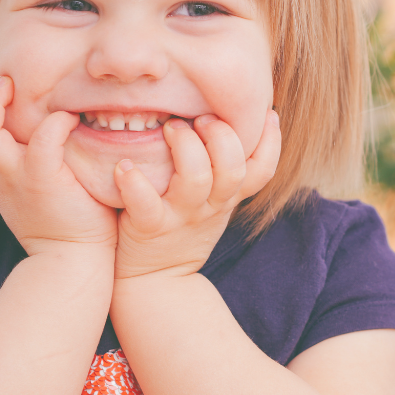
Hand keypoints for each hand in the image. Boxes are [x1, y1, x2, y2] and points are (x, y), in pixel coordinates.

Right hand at [0, 66, 118, 256]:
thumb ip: (28, 157)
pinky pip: (43, 140)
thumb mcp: (33, 185)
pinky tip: (70, 120)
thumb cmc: (62, 220)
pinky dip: (56, 123)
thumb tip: (41, 122)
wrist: (71, 262)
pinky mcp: (44, 181)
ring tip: (14, 86)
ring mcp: (17, 177)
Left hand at [113, 109, 280, 279]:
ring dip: (185, 147)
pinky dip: (134, 183)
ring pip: (196, 180)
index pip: (262, 170)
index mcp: (226, 196)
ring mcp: (180, 217)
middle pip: (233, 168)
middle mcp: (210, 206)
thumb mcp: (214, 204)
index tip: (267, 112)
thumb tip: (229, 121)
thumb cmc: (182, 228)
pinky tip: (124, 166)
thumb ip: (222, 170)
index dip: (271, 141)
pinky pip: (145, 204)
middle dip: (222, 136)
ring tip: (170, 128)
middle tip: (201, 118)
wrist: (155, 282)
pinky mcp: (149, 227)